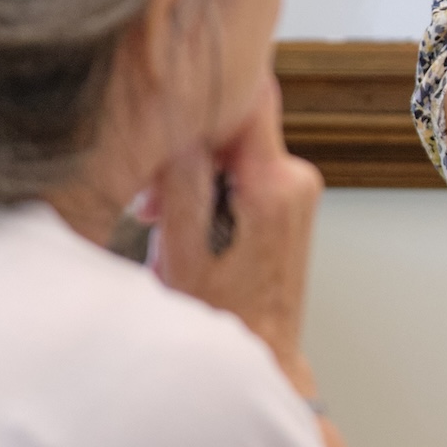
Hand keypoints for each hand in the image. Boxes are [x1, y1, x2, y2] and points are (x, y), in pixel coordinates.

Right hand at [147, 75, 324, 395]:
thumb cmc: (217, 317)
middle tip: (149, 199)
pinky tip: (185, 225)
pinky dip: (209, 187)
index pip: (249, 94)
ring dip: (191, 172)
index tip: (165, 96)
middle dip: (184, 146)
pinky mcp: (289, 202)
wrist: (258, 359)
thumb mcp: (180, 244)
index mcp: (273, 182)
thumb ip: (182, 173)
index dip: (205, 87)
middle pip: (234, 123)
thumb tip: (178, 109)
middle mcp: (295, 177)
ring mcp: (297, 190)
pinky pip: (242, 171)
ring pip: (233, 148)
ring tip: (162, 222)